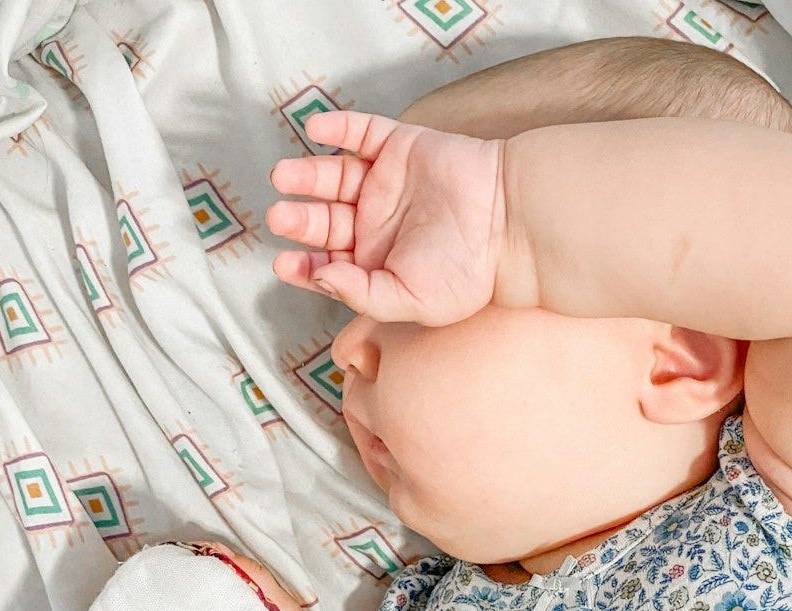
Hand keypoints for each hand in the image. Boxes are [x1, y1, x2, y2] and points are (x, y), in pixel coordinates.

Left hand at [267, 111, 514, 325]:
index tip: (285, 263)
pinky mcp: (399, 148)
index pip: (326, 263)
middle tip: (281, 217)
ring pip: (334, 176)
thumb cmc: (468, 273)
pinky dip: (337, 128)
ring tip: (284, 176)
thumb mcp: (412, 301)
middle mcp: (375, 224)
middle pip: (324, 219)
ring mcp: (385, 184)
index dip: (302, 265)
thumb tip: (318, 279)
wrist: (510, 222)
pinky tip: (315, 130)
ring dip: (306, 175)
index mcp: (376, 263)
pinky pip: (360, 133)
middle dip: (299, 219)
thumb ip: (362, 296)